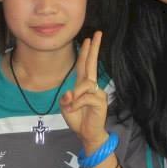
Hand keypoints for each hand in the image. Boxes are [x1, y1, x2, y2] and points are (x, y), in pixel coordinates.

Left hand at [60, 32, 107, 150]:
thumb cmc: (78, 119)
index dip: (85, 52)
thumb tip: (71, 93)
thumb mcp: (66, 107)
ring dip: (76, 96)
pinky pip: (86, 97)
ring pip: (85, 84)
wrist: (87, 134)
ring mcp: (97, 93)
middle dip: (94, 48)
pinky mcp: (100, 101)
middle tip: (97, 33)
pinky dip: (77, 103)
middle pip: (92, 63)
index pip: (84, 65)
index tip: (88, 39)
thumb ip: (67, 98)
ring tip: (71, 105)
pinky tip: (75, 109)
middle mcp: (92, 86)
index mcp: (83, 85)